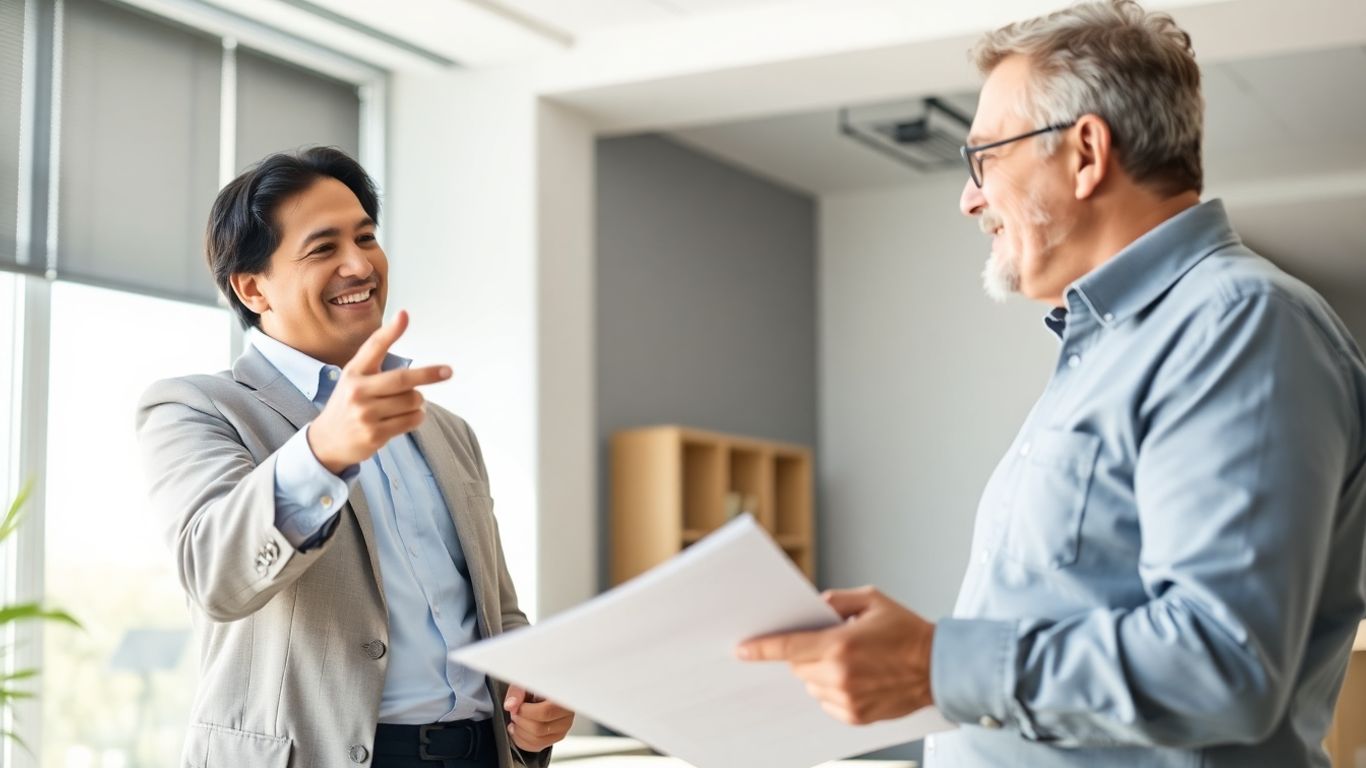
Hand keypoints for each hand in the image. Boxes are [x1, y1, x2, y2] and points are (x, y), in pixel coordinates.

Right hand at [307, 310, 451, 473]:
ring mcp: (365, 414)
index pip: (373, 347)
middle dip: (429, 374)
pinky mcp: (374, 434)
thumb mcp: (356, 376)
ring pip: (412, 401)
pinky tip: (406, 417)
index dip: (390, 331)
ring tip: (406, 404)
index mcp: (354, 372)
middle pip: (403, 379)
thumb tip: (403, 316)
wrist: (328, 440)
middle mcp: (357, 391)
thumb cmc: (351, 401)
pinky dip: (417, 417)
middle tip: (448, 371)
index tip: (405, 316)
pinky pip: (411, 420)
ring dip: (418, 401)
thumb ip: (377, 352)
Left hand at [503, 685, 574, 752]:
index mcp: (563, 697)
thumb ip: (517, 691)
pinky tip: (517, 729)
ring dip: (520, 732)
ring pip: (538, 740)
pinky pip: (537, 746)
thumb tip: (511, 705)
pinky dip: (522, 740)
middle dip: (520, 721)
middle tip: (515, 712)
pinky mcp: (555, 737)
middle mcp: (567, 715)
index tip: (517, 706)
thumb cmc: (538, 683)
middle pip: (539, 728)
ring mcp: (562, 728)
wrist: (544, 689)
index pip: (544, 712)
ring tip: (516, 720)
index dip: (525, 711)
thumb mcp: (526, 681)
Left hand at [735, 586, 934, 724]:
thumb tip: (810, 607)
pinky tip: (855, 677)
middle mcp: (840, 675)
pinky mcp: (856, 716)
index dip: (760, 649)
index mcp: (840, 645)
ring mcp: (847, 700)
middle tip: (828, 642)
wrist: (940, 667)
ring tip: (848, 660)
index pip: (788, 648)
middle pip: (797, 666)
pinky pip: (826, 702)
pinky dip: (832, 689)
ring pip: (810, 685)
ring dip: (818, 672)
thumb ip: (835, 600)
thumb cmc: (906, 630)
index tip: (740, 650)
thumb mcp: (870, 600)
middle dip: (804, 653)